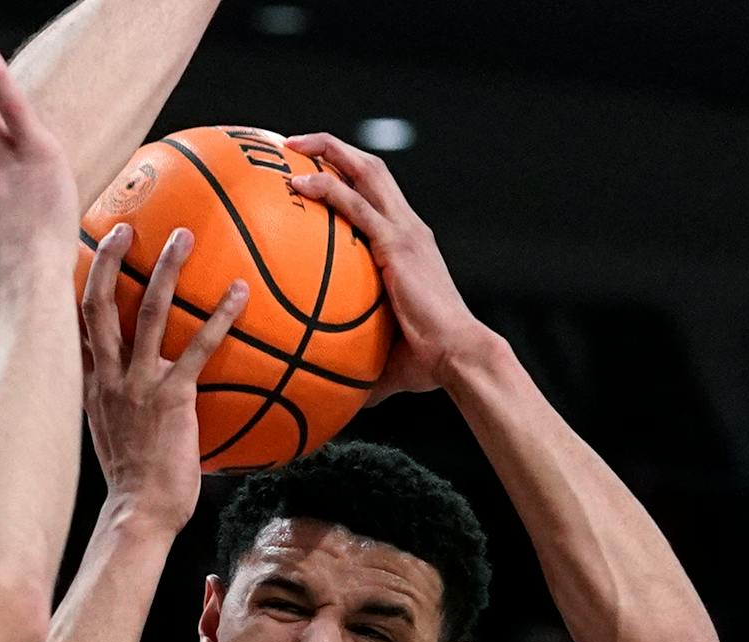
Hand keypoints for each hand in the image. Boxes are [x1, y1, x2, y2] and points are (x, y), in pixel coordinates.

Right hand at [80, 222, 248, 525]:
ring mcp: (138, 384)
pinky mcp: (172, 397)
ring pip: (146, 312)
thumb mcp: (113, 433)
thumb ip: (121, 401)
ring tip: (184, 236)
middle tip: (126, 225)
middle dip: (111, 260)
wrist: (138, 512)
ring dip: (166, 270)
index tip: (88, 252)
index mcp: (91, 384)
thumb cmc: (134, 480)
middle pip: (99, 304)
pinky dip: (220, 316)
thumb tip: (146, 385)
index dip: (79, 286)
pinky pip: (198, 346)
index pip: (75, 325)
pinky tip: (241, 291)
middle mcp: (108, 376)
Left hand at [282, 133, 493, 403]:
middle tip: (292, 145)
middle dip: (333, 148)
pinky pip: (357, 206)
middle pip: (371, 168)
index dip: (347, 175)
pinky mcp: (398, 244)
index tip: (311, 171)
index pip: (376, 196)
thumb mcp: (382, 353)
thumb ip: (355, 359)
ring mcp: (405, 231)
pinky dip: (329, 189)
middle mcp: (409, 227)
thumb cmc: (425, 362)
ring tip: (291, 145)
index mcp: (407, 243)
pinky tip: (300, 185)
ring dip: (329, 151)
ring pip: (367, 172)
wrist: (457, 356)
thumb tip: (329, 390)